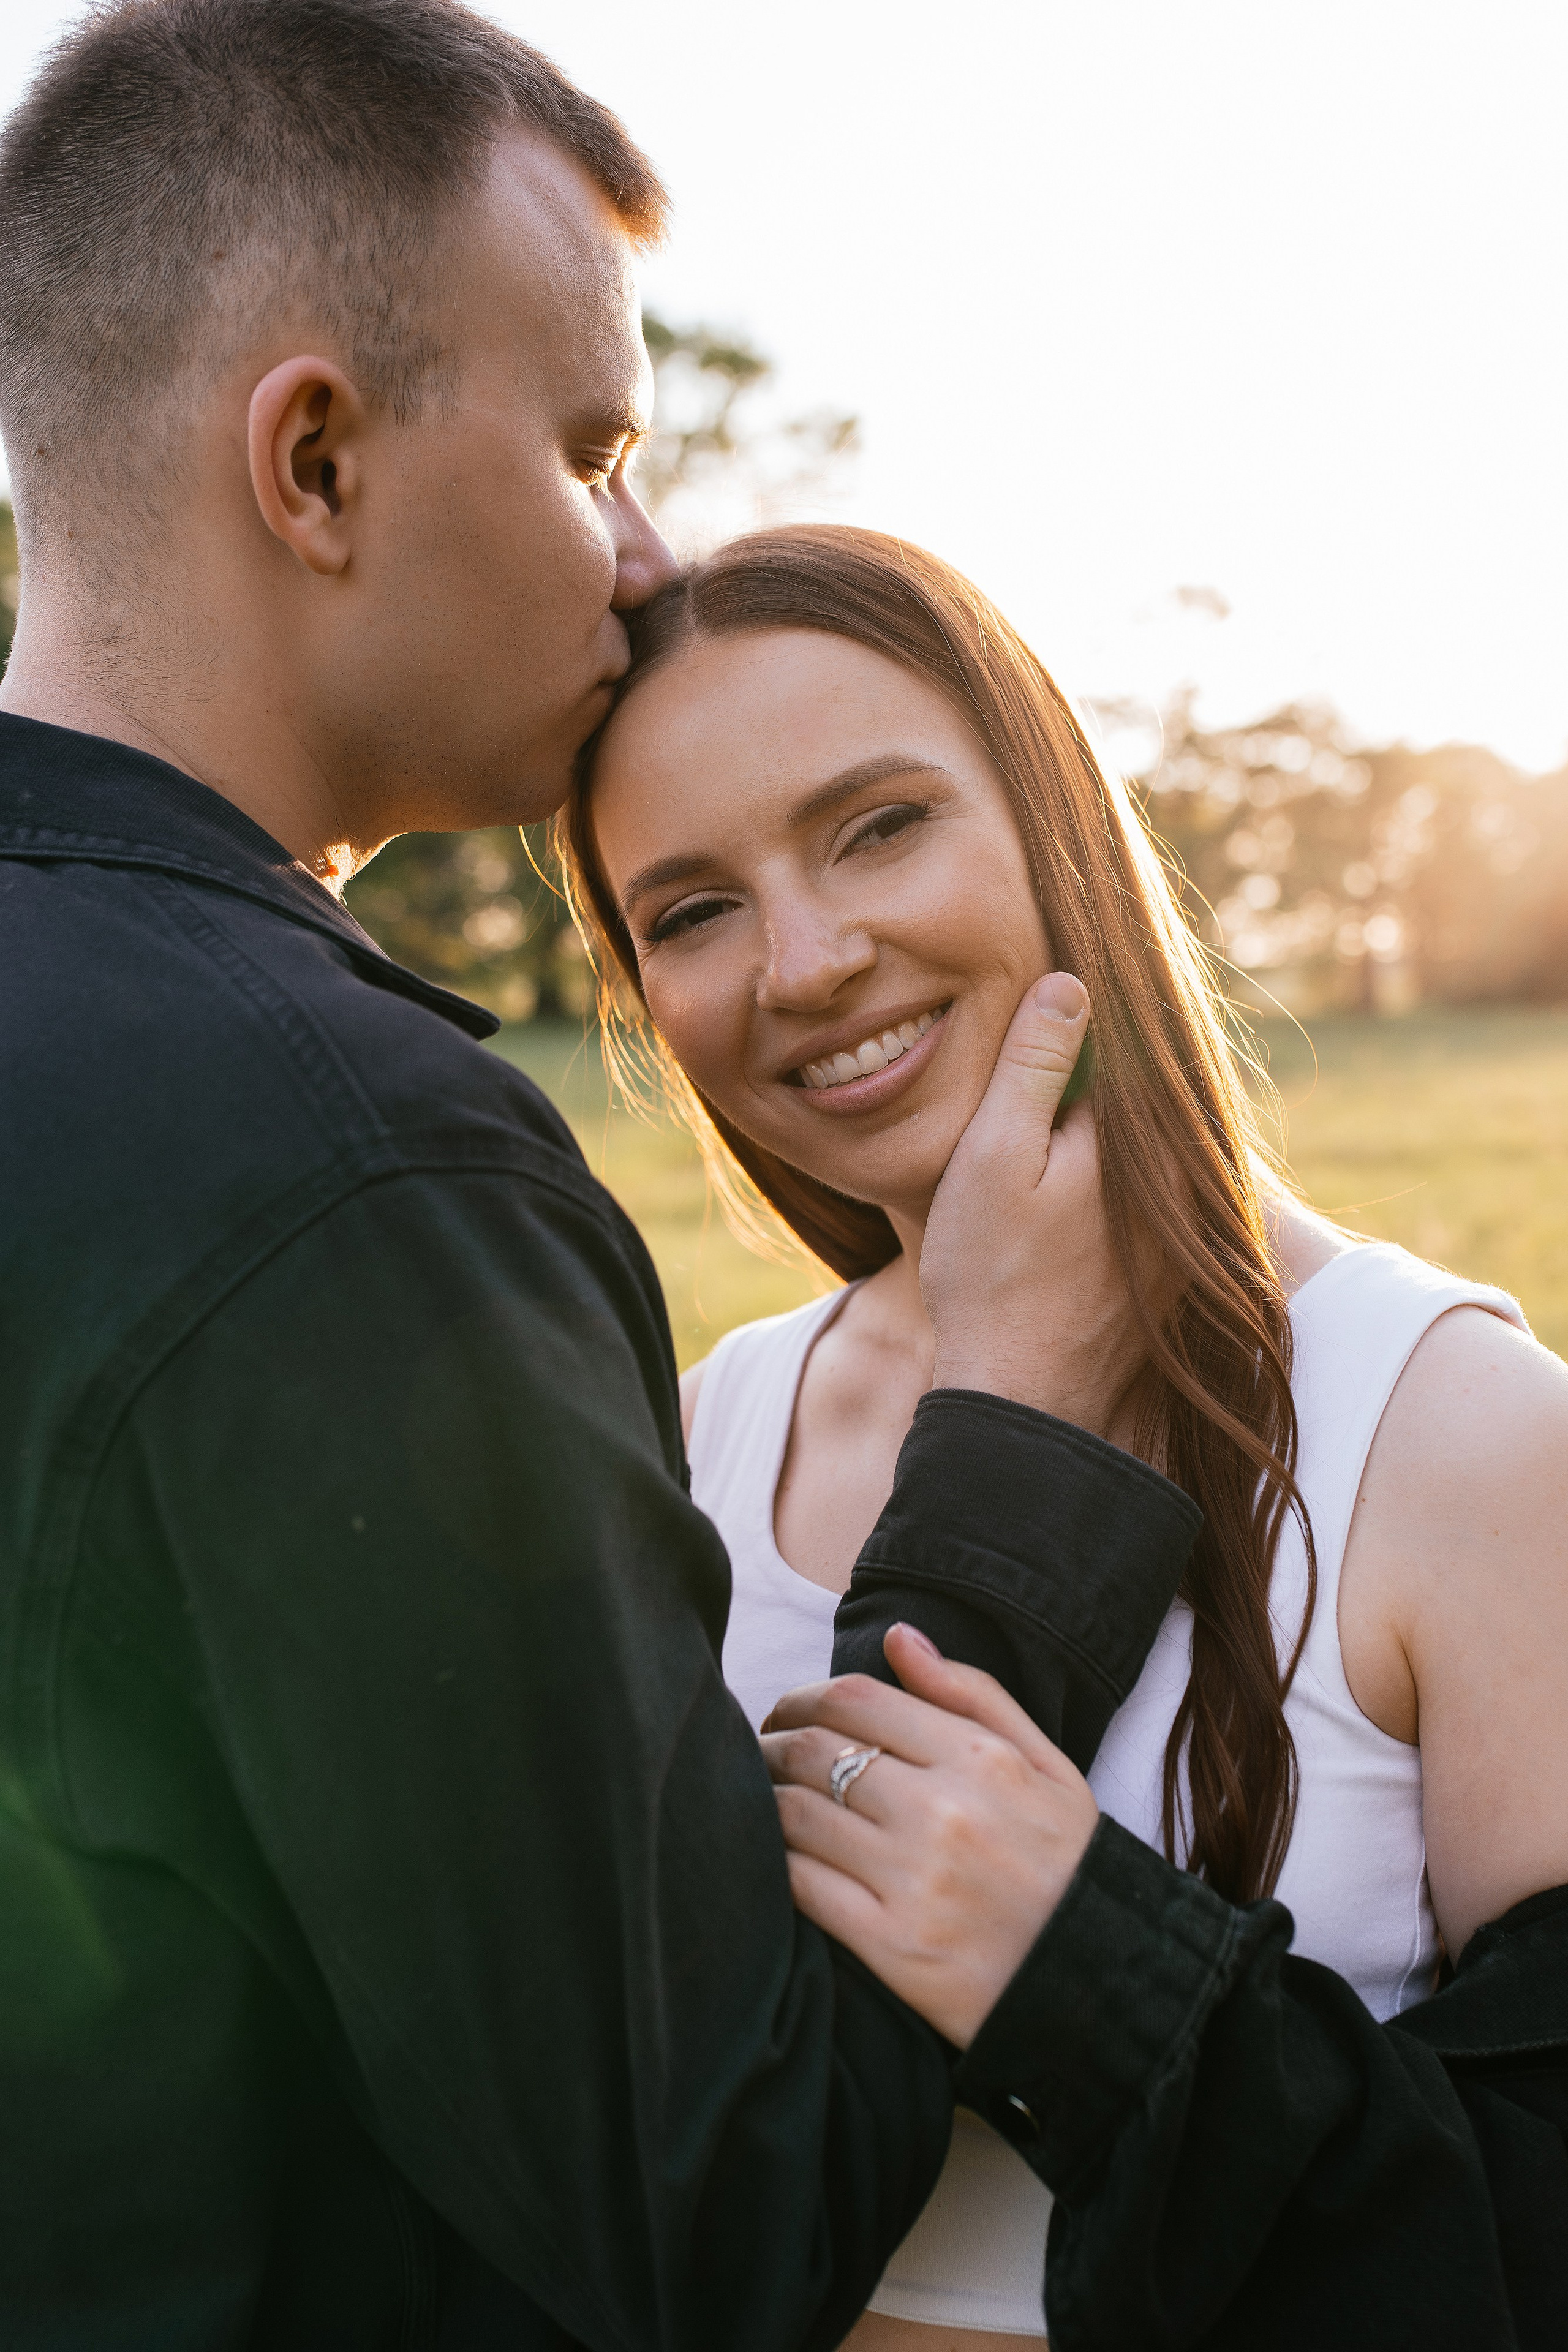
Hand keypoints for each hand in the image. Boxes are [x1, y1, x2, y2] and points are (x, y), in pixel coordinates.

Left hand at [761, 1624, 1097, 2048]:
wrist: (1104, 1981)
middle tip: (761, 1752)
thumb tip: (898, 1637)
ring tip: (760, 1799)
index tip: (788, 1712)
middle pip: (814, 1750)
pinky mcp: (891, 1946)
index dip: (803, 1697)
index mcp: (980, 1759)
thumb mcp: (1046, 1765)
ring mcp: (913, 1881)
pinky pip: (801, 1885)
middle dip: (771, 1743)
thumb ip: (972, 1693)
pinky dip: (773, 1863)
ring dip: (763, 1798)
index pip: (856, 1700)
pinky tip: (773, 1857)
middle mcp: (943, 1812)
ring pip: (795, 1814)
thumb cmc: (1069, 1864)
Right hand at [920, 973, 1143, 1433]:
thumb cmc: (990, 1279)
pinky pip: (1156, 1198)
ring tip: (1051, 1156)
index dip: (1079, 1029)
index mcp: (1140, 1138)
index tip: (1044, 1015)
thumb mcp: (991, 1155)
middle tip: (1043, 1092)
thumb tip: (1071, 982)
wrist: (1020, 1403)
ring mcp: (1188, 1230)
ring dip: (1109, 1132)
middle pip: (1145, 1097)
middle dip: (1098, 1078)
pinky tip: (1068, 1204)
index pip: (1127, 1046)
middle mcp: (1185, 1178)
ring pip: (1151, 1149)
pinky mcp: (1178, 1269)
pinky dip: (1120, 1183)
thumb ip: (1032, 1065)